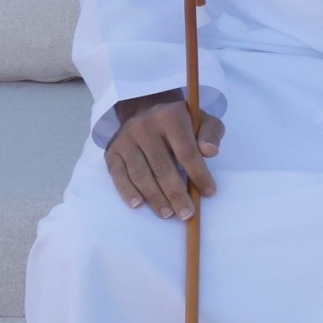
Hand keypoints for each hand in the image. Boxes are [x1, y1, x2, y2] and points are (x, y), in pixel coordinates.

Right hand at [106, 92, 220, 219]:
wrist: (145, 109)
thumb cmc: (180, 120)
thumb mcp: (202, 119)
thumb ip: (211, 134)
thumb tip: (210, 152)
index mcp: (171, 117)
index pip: (186, 151)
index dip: (198, 174)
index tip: (208, 193)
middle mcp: (144, 127)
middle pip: (162, 167)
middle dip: (176, 193)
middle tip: (187, 213)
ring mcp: (125, 140)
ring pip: (141, 174)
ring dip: (154, 197)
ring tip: (167, 214)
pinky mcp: (112, 152)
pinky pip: (119, 176)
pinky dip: (128, 192)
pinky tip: (139, 204)